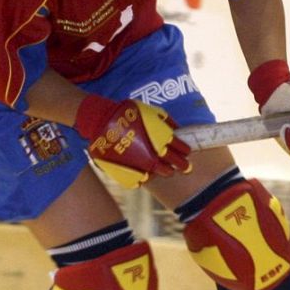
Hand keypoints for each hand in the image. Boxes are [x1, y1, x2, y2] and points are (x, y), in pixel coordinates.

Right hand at [74, 95, 191, 188]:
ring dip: (163, 172)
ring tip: (167, 172)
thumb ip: (165, 120)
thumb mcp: (149, 110)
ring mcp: (139, 163)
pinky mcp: (126, 170)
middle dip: (180, 165)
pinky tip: (147, 175)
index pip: (179, 147)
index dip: (185, 151)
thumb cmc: (127, 113)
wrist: (102, 119)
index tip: (187, 152)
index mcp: (160, 137)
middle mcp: (152, 152)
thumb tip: (178, 129)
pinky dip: (144, 178)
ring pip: (156, 172)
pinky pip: (138, 179)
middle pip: (171, 162)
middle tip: (185, 167)